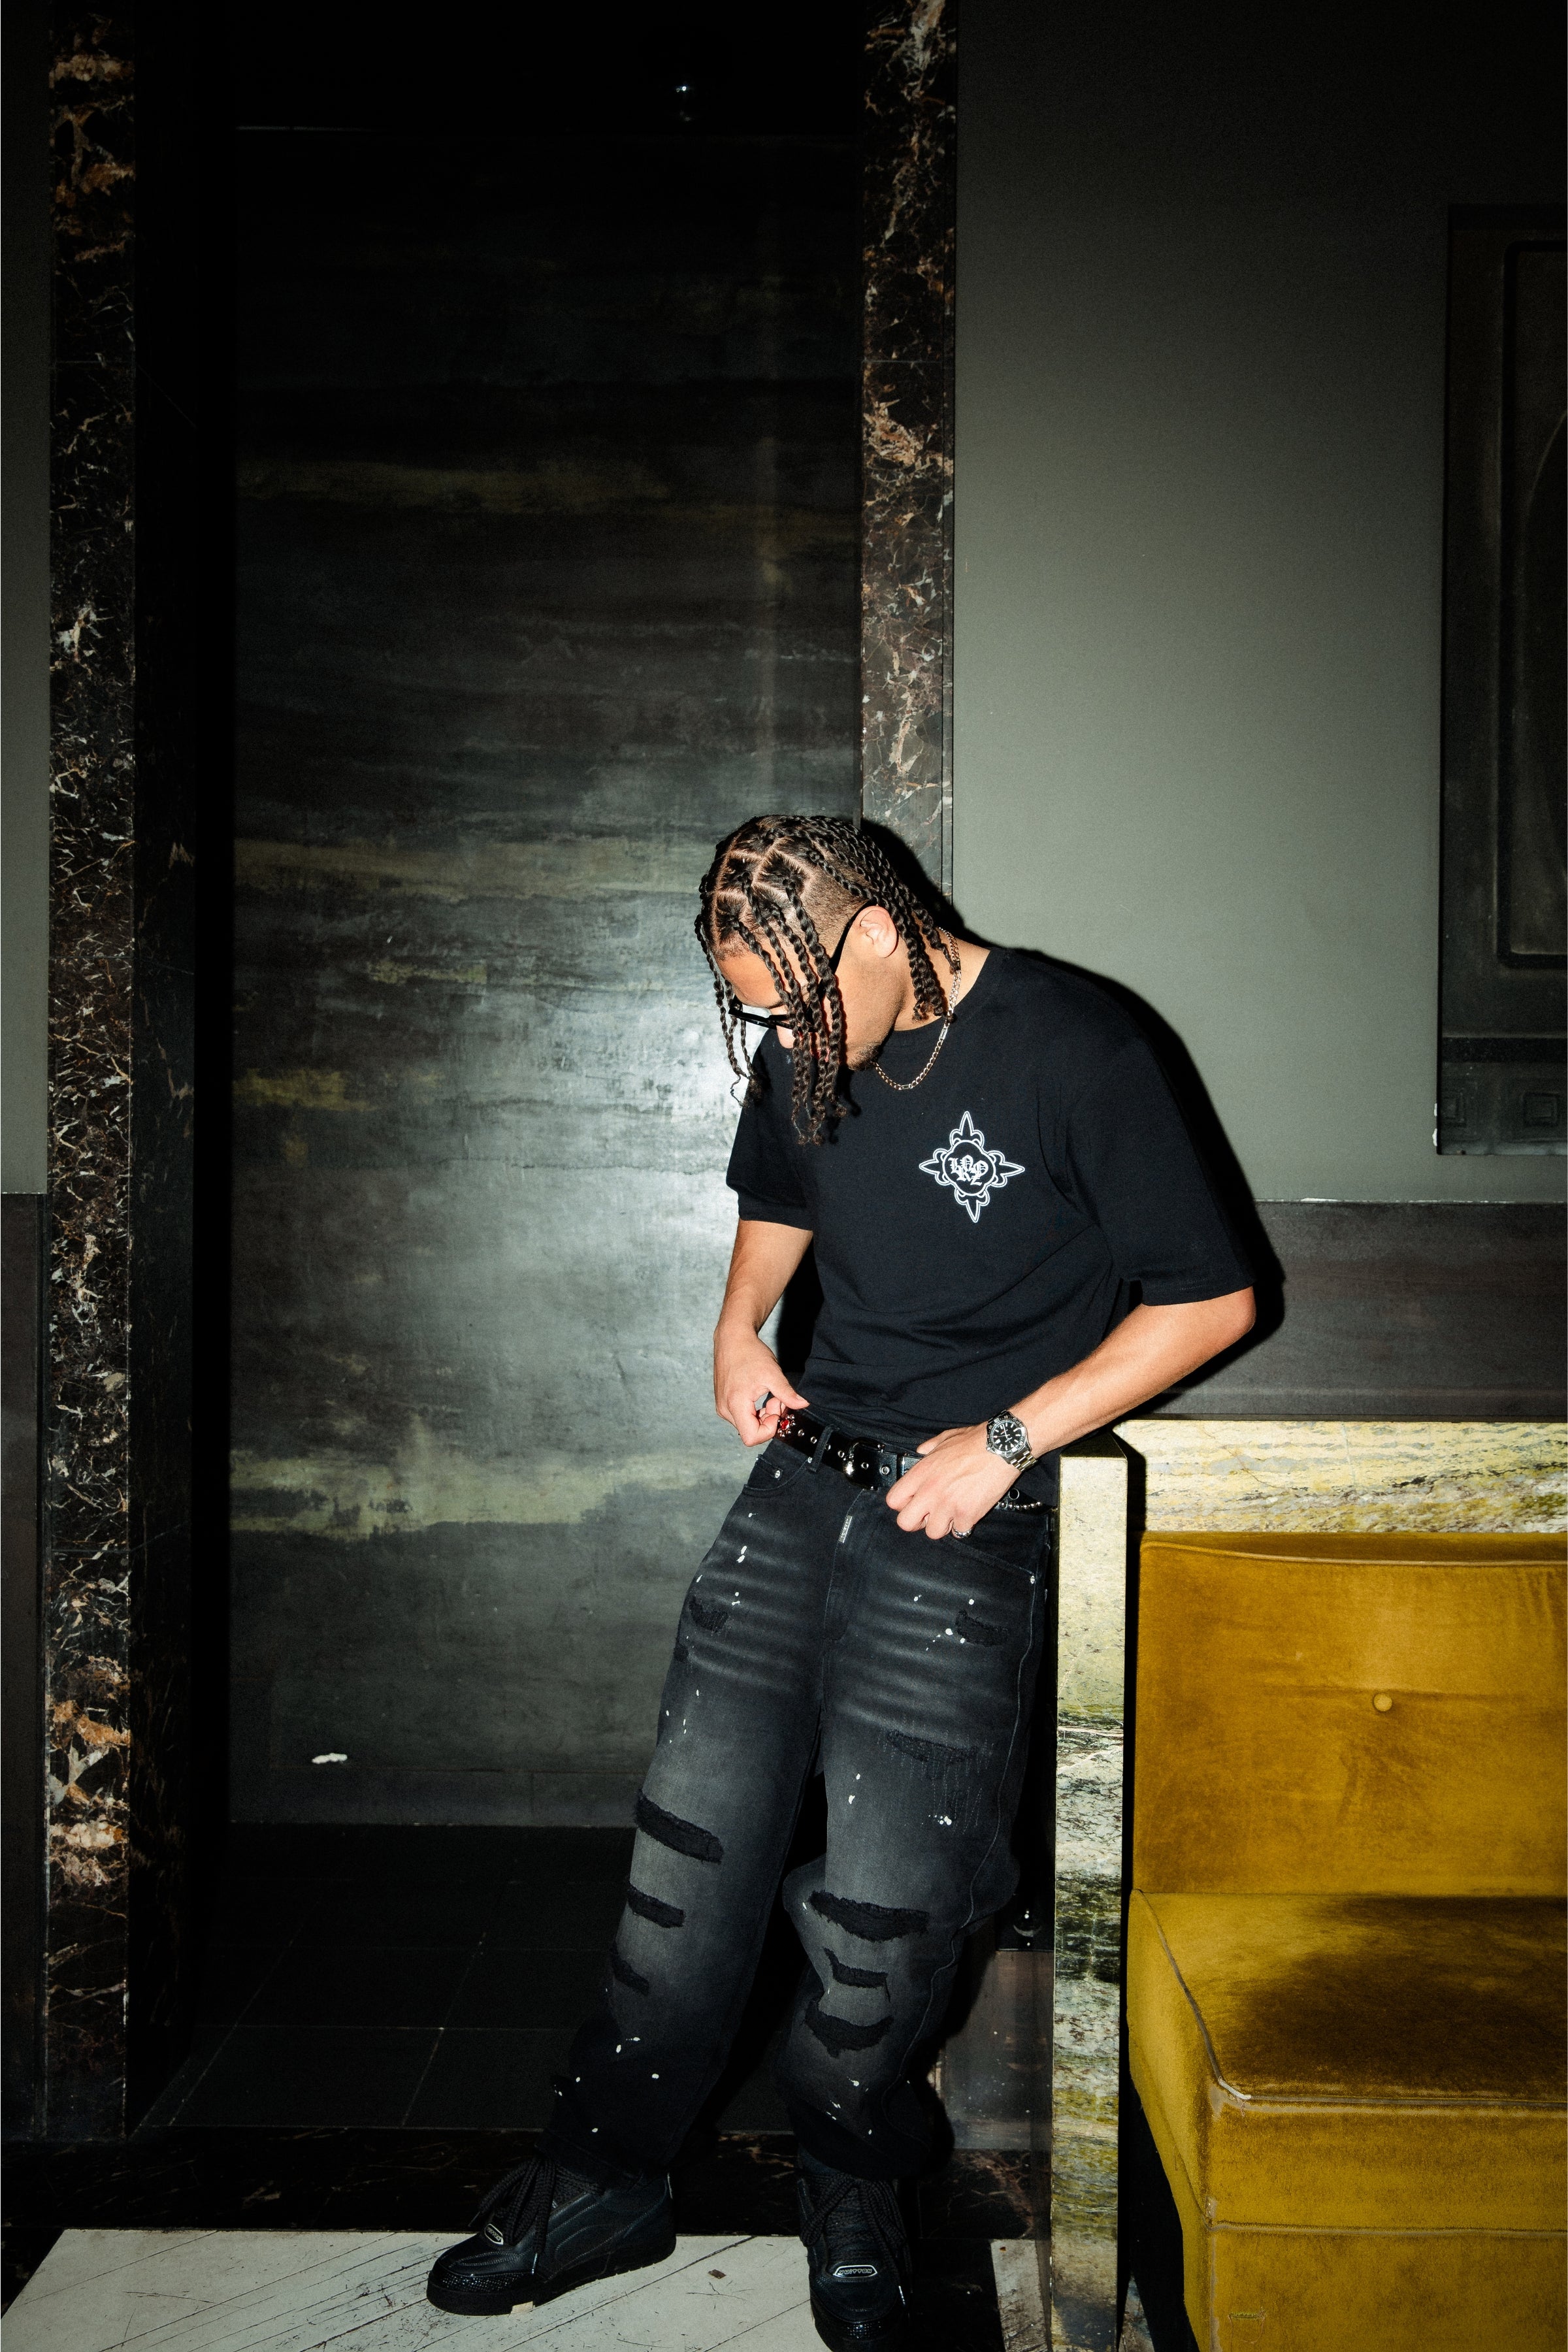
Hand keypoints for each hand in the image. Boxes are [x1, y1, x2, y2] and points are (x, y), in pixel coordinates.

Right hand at [714, 1316, 808, 1446]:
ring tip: (768, 1394)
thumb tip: (802, 1405)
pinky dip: (754, 1410)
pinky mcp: (724, 1403)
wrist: (731, 1339)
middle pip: (750, 1432)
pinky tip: (760, 1394)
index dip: (769, 1429)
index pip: (752, 1437)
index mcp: (735, 1404)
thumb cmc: (748, 1353)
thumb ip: (787, 1394)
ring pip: (747, 1425)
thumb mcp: (772, 1374)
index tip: (777, 1410)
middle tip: (776, 1399)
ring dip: (762, 1415)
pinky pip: (742, 1417)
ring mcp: (722, 1406)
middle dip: (768, 1419)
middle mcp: (725, 1409)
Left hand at [885, 1423, 1019, 1539]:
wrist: (1001, 1447)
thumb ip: (929, 1448)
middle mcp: (930, 1491)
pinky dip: (964, 1525)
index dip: (903, 1505)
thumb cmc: (975, 1441)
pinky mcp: (967, 1514)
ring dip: (943, 1525)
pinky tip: (969, 1512)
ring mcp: (948, 1505)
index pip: (893, 1501)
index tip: (913, 1503)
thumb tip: (921, 1451)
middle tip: (930, 1515)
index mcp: (922, 1473)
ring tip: (953, 1513)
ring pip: (933, 1532)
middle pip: (905, 1523)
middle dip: (917, 1522)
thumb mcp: (945, 1439)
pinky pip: (959, 1531)